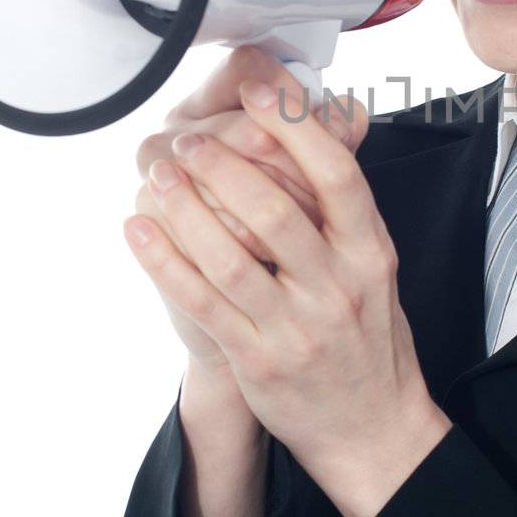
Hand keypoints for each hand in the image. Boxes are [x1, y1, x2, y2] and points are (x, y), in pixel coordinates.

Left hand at [133, 46, 369, 376]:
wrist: (372, 427)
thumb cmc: (369, 336)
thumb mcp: (377, 266)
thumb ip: (347, 205)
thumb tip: (337, 120)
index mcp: (371, 252)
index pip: (336, 174)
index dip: (294, 126)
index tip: (257, 89)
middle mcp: (339, 286)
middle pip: (275, 209)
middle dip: (222, 163)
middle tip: (187, 138)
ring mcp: (297, 326)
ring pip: (230, 254)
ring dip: (184, 206)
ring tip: (157, 174)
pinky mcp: (257, 360)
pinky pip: (202, 301)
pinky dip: (164, 262)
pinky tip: (139, 230)